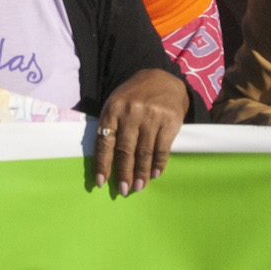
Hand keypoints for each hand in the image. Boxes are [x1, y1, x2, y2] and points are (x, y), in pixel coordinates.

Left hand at [93, 69, 189, 194]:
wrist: (162, 79)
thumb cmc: (134, 97)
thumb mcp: (117, 105)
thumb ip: (111, 127)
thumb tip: (105, 161)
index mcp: (113, 109)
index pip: (105, 141)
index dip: (103, 164)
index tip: (101, 182)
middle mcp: (131, 112)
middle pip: (125, 150)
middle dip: (124, 173)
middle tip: (123, 190)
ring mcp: (152, 116)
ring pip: (144, 152)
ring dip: (141, 173)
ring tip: (138, 187)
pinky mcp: (170, 120)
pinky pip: (162, 148)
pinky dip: (158, 164)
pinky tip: (155, 174)